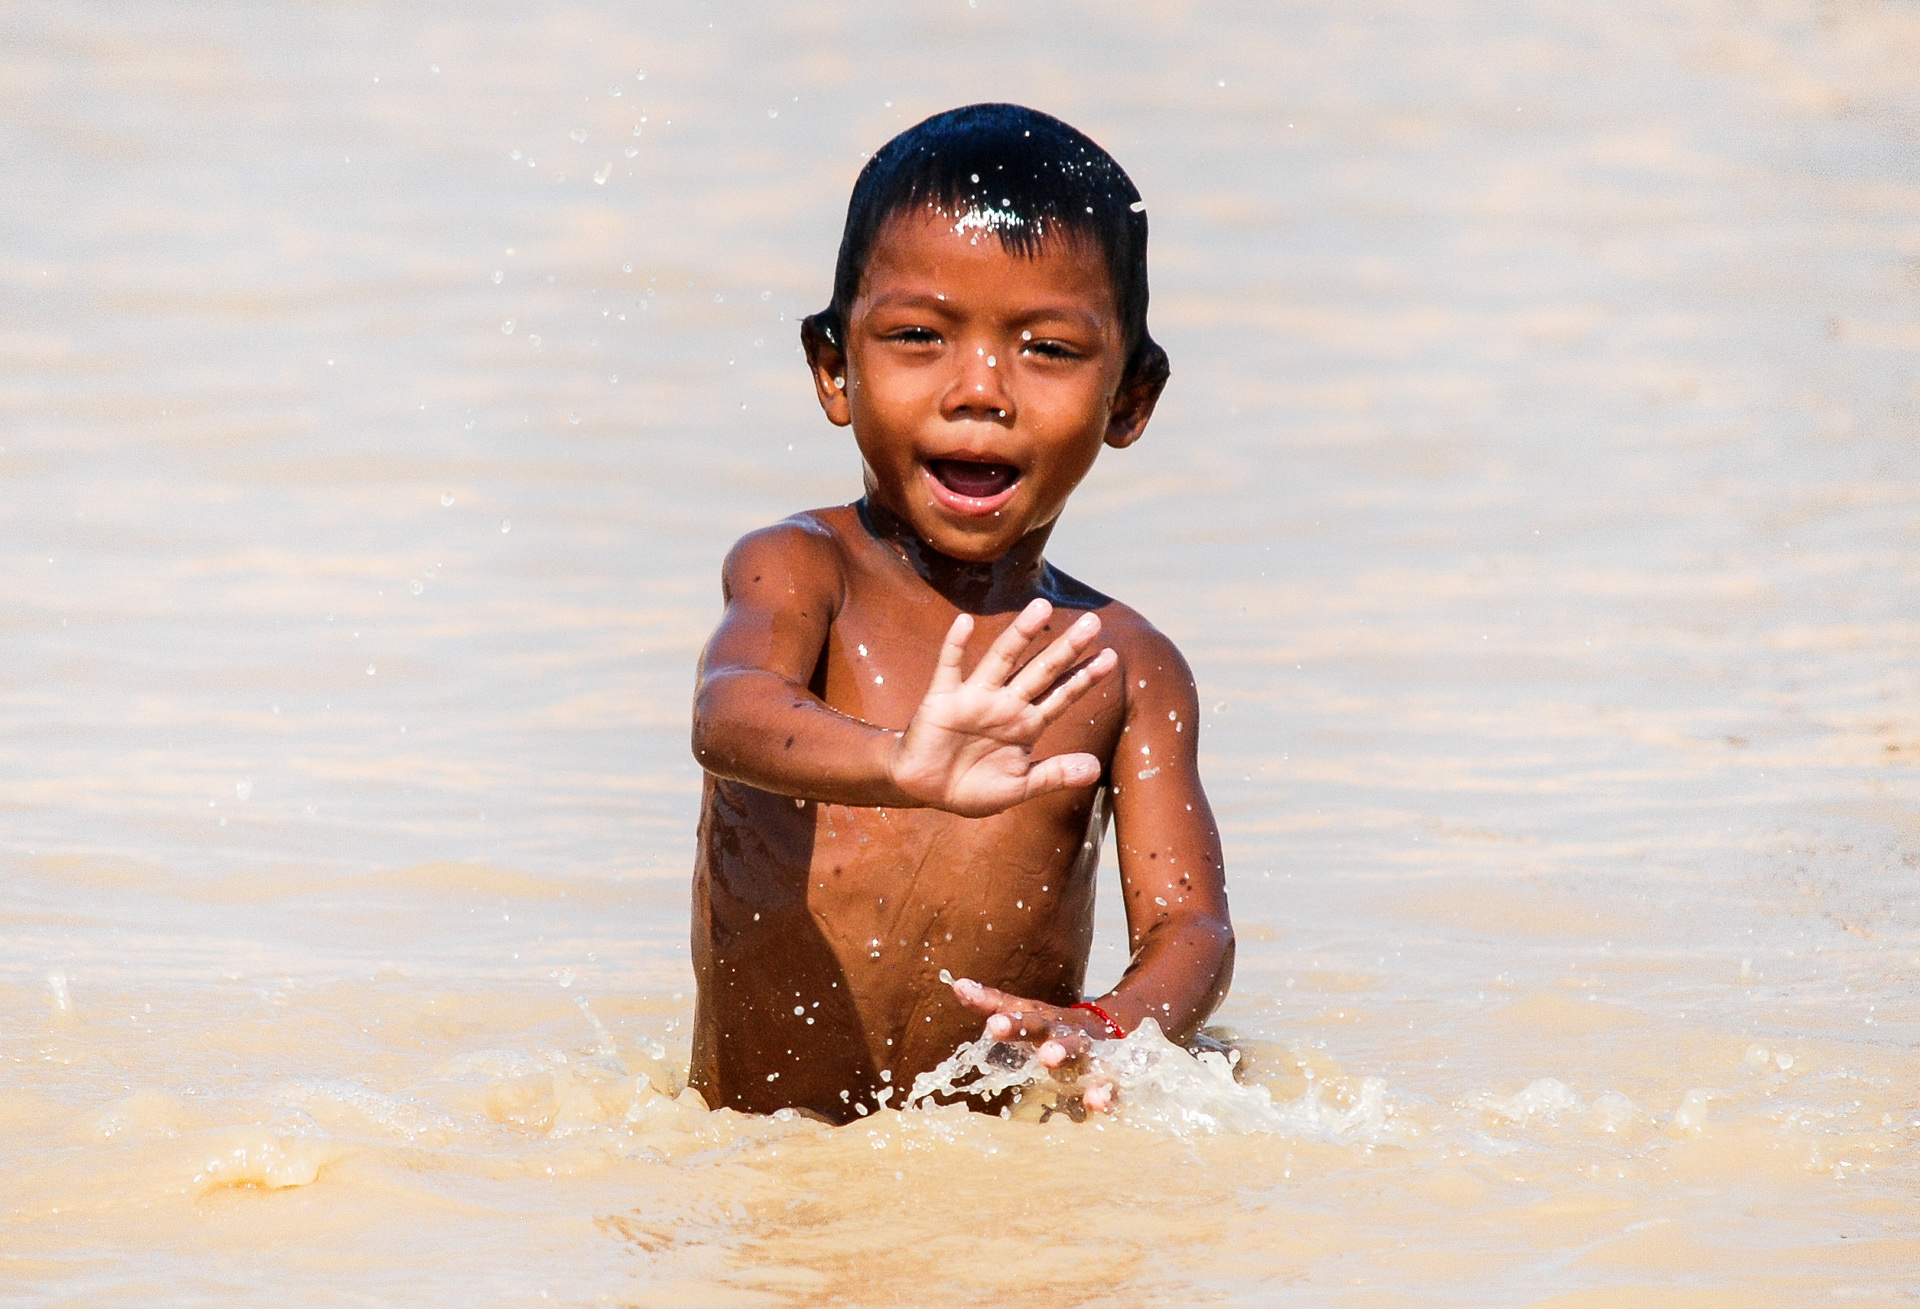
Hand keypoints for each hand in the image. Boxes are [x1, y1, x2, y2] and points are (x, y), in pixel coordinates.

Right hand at [889, 599, 1116, 817]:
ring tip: (1042, 607)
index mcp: (1026, 725)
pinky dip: (955, 646)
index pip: (1062, 696)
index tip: (1111, 657)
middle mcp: (1005, 705)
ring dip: (1020, 634)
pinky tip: (965, 623)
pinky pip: (950, 668)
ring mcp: (975, 698)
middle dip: (1066, 648)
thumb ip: (1054, 775)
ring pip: (1001, 659)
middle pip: (1041, 670)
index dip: (1085, 677)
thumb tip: (1095, 768)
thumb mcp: (1019, 787)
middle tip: (1092, 622)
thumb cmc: (972, 788)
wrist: (925, 790)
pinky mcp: (943, 699)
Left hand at [950, 977, 1116, 1112]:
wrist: (1115, 1027)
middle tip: (1015, 1038)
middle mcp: (1063, 1029)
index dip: (1002, 1015)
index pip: (1019, 1013)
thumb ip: (995, 1003)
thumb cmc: (1057, 1026)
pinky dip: (1103, 1092)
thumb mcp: (1029, 1013)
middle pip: (1045, 1027)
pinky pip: (1108, 1084)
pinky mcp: (1109, 1074)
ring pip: (1077, 1049)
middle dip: (1027, 1030)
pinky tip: (1096, 1102)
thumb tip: (957, 985)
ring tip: (1049, 1059)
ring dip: (1065, 1052)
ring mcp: (1088, 1050)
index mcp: (1042, 1018)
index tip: (985, 1018)